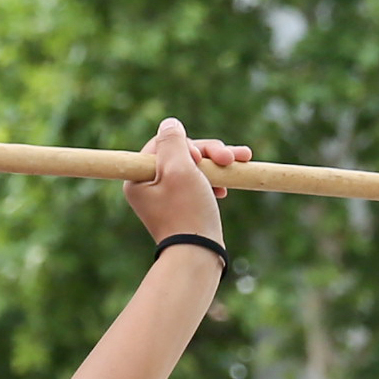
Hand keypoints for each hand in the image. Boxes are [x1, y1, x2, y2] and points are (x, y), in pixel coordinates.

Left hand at [123, 118, 247, 246]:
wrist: (198, 255)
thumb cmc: (187, 212)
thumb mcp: (179, 169)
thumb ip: (173, 142)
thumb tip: (169, 123)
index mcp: (138, 178)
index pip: (163, 144)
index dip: (187, 144)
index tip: (198, 159)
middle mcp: (148, 187)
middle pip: (180, 154)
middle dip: (208, 153)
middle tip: (230, 159)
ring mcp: (166, 197)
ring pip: (193, 166)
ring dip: (217, 162)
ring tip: (240, 161)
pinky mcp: (183, 205)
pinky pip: (199, 182)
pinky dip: (216, 178)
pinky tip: (230, 181)